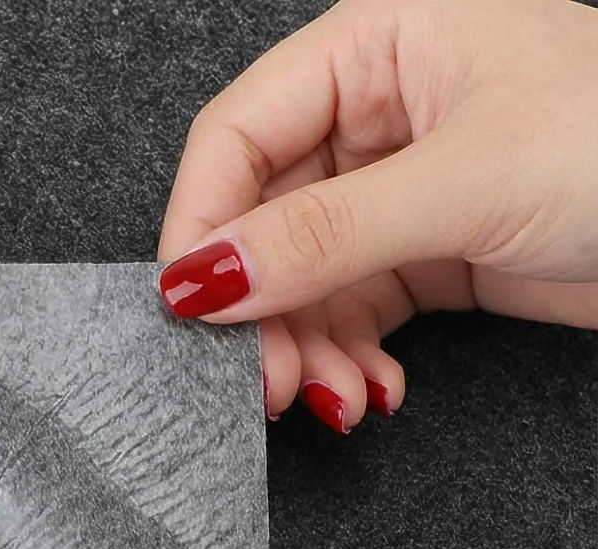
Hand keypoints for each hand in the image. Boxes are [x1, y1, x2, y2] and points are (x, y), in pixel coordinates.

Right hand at [158, 0, 597, 432]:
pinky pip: (348, 314)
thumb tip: (203, 278)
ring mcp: (395, 191)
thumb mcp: (464, 181)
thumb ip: (323, 233)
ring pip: (299, 282)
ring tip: (331, 398)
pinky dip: (347, 361)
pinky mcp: (421, 254)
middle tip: (262, 383)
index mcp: (373, 47)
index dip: (201, 225)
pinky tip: (371, 391)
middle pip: (261, 223)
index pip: (237, 136)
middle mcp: (372, 115)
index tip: (187, 309)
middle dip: (260, 314)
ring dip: (304, 352)